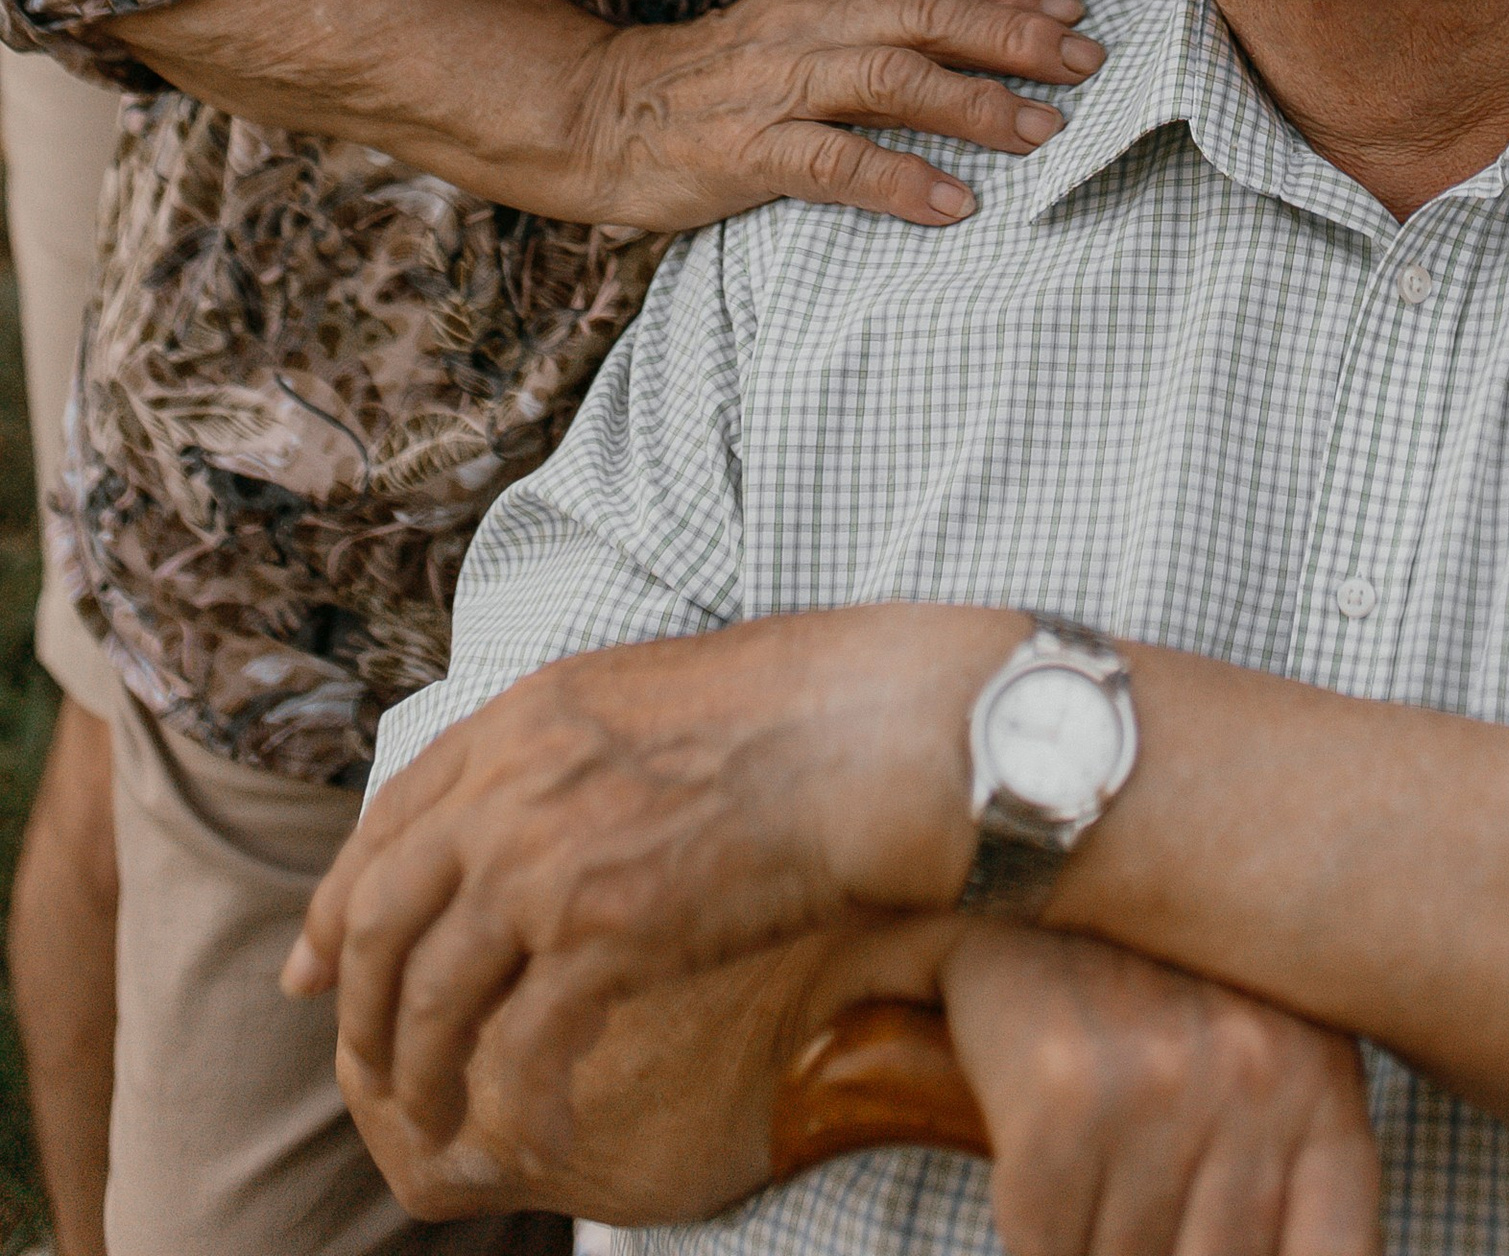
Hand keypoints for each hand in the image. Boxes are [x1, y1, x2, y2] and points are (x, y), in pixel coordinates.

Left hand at [288, 604, 990, 1151]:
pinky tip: (535, 1140)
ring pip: (427, 997)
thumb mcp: (640, 692)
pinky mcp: (602, 937)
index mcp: (520, 718)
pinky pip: (519, 1051)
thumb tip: (520, 801)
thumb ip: (560, 745)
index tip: (311, 962)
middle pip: (377, 916)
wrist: (872, 733)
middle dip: (352, 1003)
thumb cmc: (791, 709)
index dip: (336, 901)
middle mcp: (511, 786)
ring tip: (431, 1120)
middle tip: (354, 1062)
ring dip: (416, 1073)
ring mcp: (548, 862)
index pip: (387, 819)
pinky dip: (515, 1108)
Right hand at [571, 0, 1107, 231]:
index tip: (1072, 9)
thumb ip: (875, 24)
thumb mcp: (799, 27)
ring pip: (893, 79)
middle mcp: (808, 24)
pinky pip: (836, 162)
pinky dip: (901, 180)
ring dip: (975, 103)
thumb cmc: (719, 79)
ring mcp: (777, 85)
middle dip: (1015, 36)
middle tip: (1084, 62)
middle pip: (930, 15)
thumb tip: (981, 34)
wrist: (604, 114)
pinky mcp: (749, 150)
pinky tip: (955, 203)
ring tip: (1041, 130)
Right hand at [942, 921, 1378, 1255]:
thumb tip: (1261, 1243)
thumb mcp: (1268, 1043)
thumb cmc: (1163, 959)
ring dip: (1098, 1250)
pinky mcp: (1060, 1094)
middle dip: (1169, 1255)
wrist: (1045, 832)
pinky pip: (1045, 1241)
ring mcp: (1159, 1088)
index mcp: (1320, 1084)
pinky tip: (1041, 1174)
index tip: (1229, 1245)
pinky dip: (1039, 1234)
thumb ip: (1288, 1164)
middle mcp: (1253, 1085)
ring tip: (1096, 1183)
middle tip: (1147, 1216)